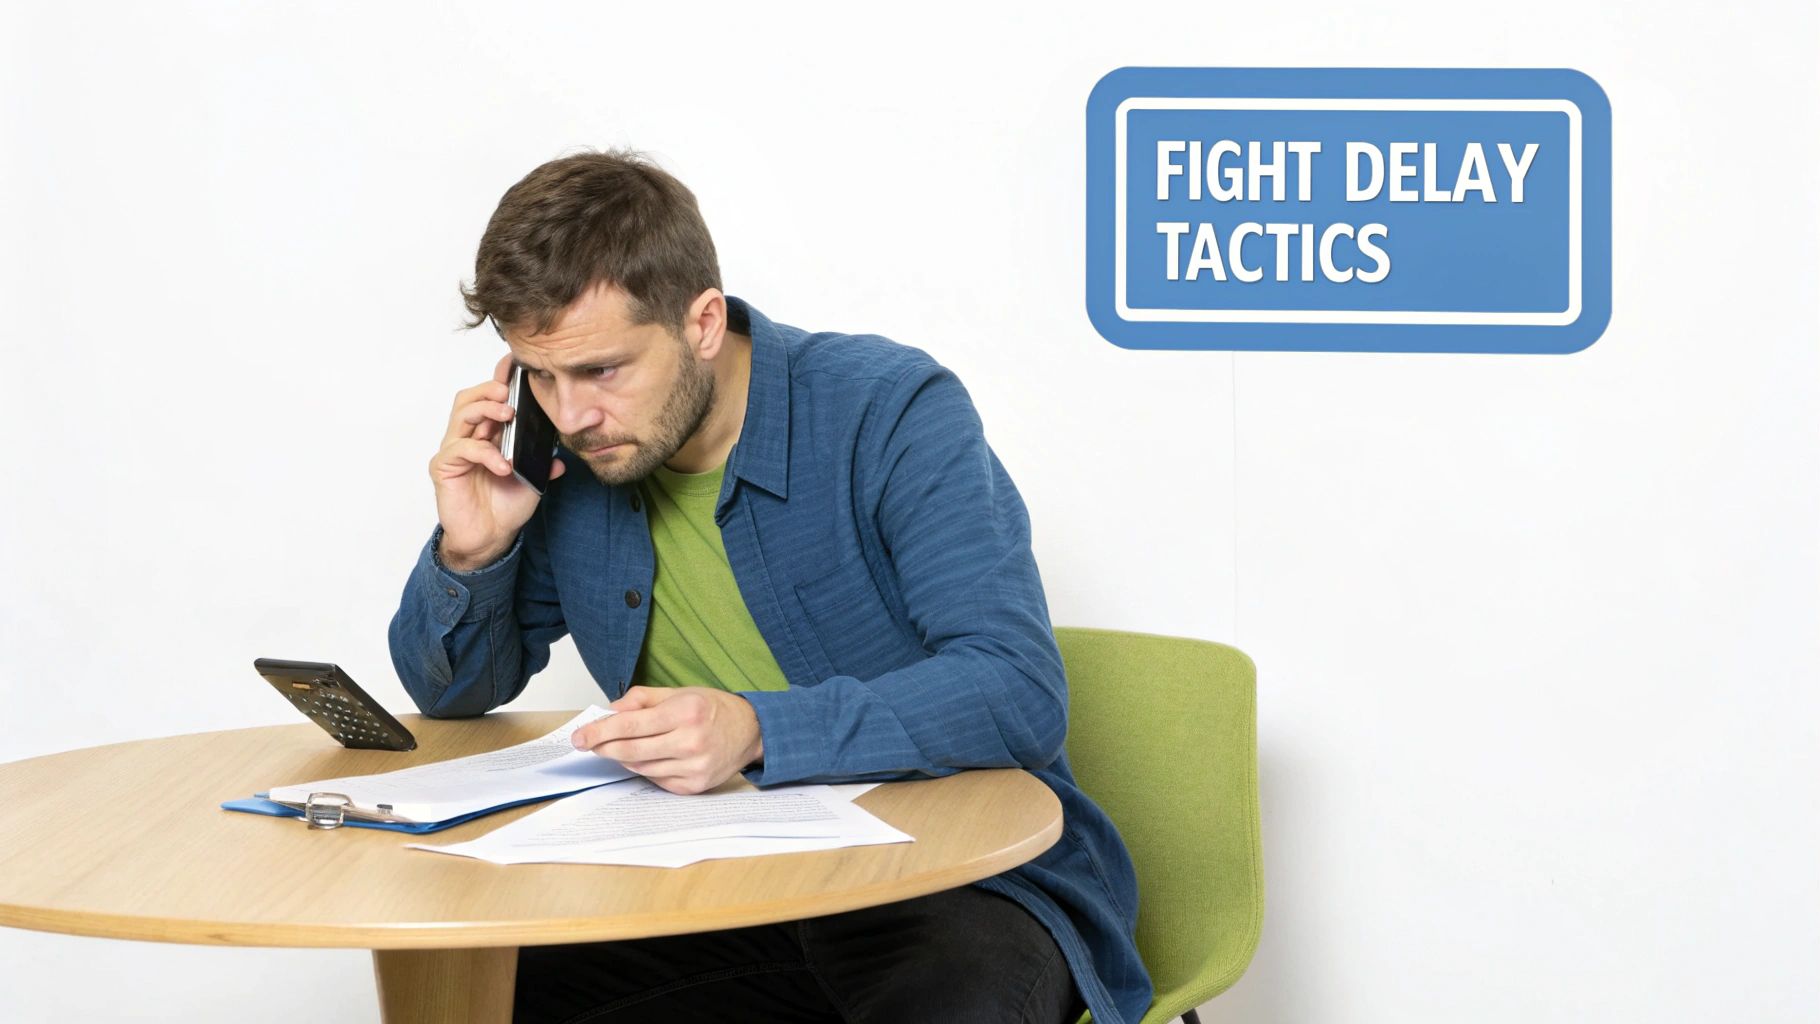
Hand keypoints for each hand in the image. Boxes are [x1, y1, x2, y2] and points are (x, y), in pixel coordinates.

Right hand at [431, 353, 566, 569]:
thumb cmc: (505, 506)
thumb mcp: (534, 479)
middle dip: (489, 390)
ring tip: (507, 415)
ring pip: (462, 414)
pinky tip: (503, 464)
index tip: (514, 365)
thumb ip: (545, 463)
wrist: (490, 538)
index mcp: (489, 434)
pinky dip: (486, 453)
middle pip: (469, 398)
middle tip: (509, 393)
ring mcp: (454, 450)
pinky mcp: (445, 467)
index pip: (489, 399)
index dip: (499, 380)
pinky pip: (462, 449)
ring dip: (486, 410)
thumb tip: (562, 456)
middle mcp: (469, 437)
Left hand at [571, 686, 764, 795]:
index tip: (580, 736)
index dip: (599, 732)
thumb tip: (609, 711)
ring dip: (623, 758)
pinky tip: (649, 757)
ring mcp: (693, 767)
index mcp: (686, 712)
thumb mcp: (679, 692)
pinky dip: (645, 768)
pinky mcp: (694, 786)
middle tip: (587, 744)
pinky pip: (655, 780)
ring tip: (621, 746)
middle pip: (630, 751)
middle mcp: (691, 741)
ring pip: (640, 767)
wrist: (751, 731)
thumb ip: (642, 699)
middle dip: (602, 747)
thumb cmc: (714, 709)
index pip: (630, 724)